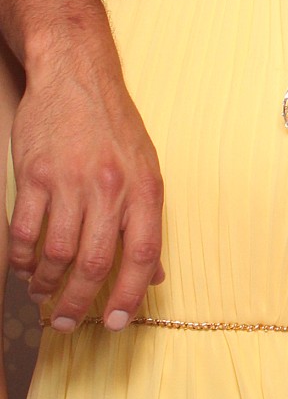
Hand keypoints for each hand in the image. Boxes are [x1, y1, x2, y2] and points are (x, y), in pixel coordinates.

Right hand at [10, 26, 163, 330]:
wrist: (76, 75)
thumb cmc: (113, 125)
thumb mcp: (146, 169)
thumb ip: (147, 223)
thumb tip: (154, 274)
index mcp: (144, 188)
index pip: (142, 254)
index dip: (130, 295)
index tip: (117, 323)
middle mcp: (109, 187)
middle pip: (94, 262)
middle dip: (79, 301)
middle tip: (67, 322)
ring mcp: (69, 180)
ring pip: (56, 252)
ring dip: (47, 282)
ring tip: (43, 292)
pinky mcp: (34, 173)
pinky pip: (25, 229)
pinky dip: (22, 257)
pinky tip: (24, 266)